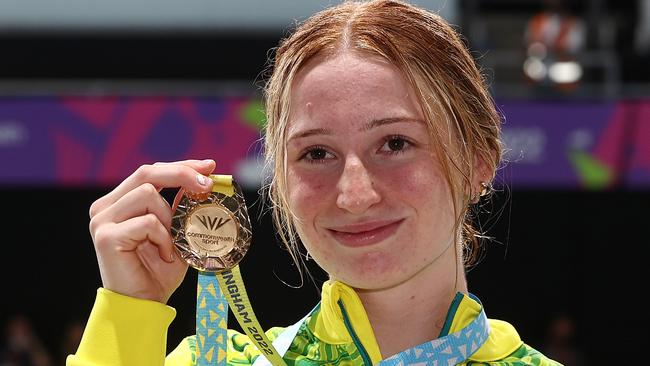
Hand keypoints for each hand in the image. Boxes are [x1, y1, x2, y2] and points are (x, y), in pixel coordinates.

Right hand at [88, 159, 215, 302]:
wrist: (144, 305)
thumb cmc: (159, 271)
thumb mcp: (176, 232)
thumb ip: (180, 207)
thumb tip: (200, 181)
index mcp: (119, 202)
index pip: (150, 172)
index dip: (181, 166)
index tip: (209, 166)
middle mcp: (105, 207)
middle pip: (146, 173)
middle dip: (182, 174)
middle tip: (208, 185)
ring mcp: (102, 220)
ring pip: (148, 194)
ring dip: (170, 218)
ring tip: (172, 243)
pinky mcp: (105, 236)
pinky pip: (148, 222)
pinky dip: (164, 238)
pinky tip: (164, 255)